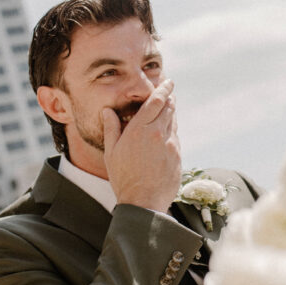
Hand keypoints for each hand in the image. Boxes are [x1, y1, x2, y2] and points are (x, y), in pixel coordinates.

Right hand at [103, 79, 181, 212]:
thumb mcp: (112, 152)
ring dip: (171, 114)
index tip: (168, 82)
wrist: (143, 202)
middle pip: (169, 108)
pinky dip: (171, 132)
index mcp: (139, 130)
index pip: (156, 101)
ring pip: (174, 122)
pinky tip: (165, 136)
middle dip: (169, 99)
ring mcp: (170, 145)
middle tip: (168, 92)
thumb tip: (108, 111)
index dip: (163, 89)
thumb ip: (111, 129)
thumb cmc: (123, 178)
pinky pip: (176, 138)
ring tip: (166, 111)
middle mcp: (158, 134)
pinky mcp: (178, 156)